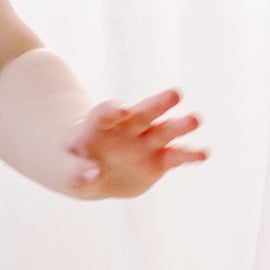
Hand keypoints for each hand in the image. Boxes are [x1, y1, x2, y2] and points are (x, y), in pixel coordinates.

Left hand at [65, 89, 207, 198]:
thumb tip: (94, 174)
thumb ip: (77, 171)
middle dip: (158, 104)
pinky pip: (176, 156)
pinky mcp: (158, 160)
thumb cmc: (73, 163)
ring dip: (180, 125)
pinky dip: (189, 155)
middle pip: (143, 112)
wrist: (90, 171)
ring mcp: (145, 142)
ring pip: (165, 130)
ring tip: (195, 120)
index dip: (112, 110)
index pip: (106, 112)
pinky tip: (203, 154)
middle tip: (175, 94)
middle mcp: (128, 127)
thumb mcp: (66, 169)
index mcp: (100, 124)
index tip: (120, 111)